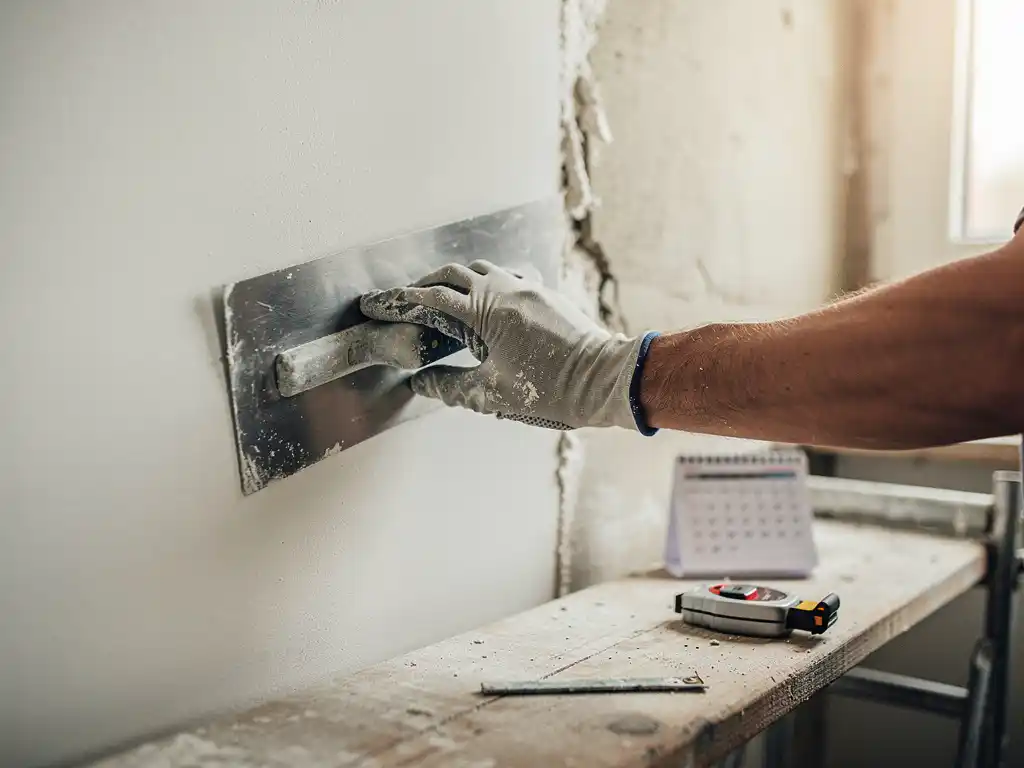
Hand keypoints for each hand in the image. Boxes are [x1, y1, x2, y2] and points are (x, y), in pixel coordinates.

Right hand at [359, 260, 657, 432]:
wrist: (607, 379)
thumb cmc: (553, 390)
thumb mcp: (492, 395)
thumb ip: (450, 386)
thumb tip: (420, 384)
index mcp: (487, 312)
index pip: (431, 298)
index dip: (400, 301)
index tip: (377, 305)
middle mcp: (506, 290)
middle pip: (454, 274)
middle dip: (425, 284)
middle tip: (407, 300)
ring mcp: (530, 288)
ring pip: (484, 269)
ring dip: (459, 279)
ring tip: (445, 298)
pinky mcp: (548, 294)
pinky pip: (510, 275)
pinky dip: (489, 281)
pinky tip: (489, 299)